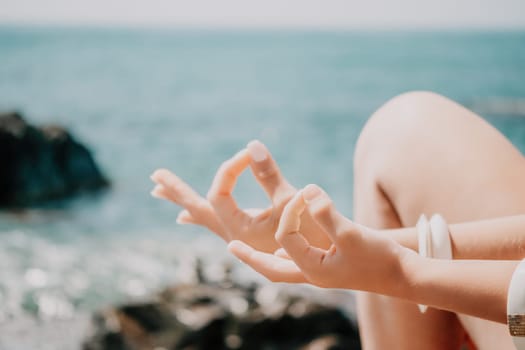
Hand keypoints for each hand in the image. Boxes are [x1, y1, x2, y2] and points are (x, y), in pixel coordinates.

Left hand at [150, 141, 330, 252]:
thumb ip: (269, 174)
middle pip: (197, 209)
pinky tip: (188, 217)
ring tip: (161, 192)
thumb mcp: (290, 202)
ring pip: (204, 216)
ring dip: (185, 200)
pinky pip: (215, 222)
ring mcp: (239, 236)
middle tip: (154, 177)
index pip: (220, 191)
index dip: (230, 168)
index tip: (248, 154)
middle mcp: (232, 234)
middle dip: (177, 190)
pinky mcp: (248, 235)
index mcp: (238, 229)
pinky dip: (200, 214)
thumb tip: (251, 143)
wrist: (325, 263)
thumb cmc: (311, 235)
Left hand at [228, 184, 408, 293]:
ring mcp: (320, 274)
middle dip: (250, 256)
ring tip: (248, 249)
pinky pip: (298, 264)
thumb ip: (325, 212)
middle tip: (230, 246)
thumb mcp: (351, 233)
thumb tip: (306, 191)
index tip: (304, 192)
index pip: (286, 233)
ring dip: (264, 257)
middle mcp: (311, 274)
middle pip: (270, 268)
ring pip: (283, 267)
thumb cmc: (380, 257)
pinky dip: (285, 256)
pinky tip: (282, 248)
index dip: (292, 209)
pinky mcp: (330, 268)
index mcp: (311, 268)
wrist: (405, 276)